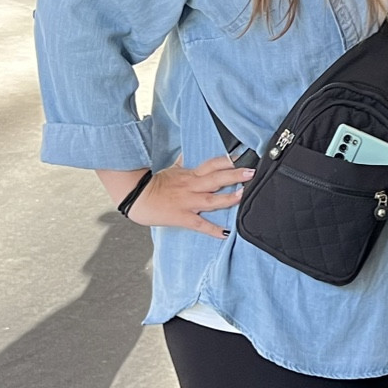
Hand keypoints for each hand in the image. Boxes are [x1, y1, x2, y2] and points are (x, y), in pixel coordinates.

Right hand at [102, 157, 250, 239]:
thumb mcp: (170, 169)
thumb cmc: (152, 184)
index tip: (243, 156)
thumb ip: (182, 163)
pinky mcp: (182, 217)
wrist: (136, 197)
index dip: (227, 160)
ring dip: (228, 197)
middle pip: (216, 178)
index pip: (212, 164)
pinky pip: (200, 224)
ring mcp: (188, 202)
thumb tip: (187, 153)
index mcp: (190, 175)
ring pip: (211, 199)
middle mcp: (191, 187)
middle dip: (234, 175)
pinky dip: (213, 229)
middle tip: (251, 172)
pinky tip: (225, 233)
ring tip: (243, 195)